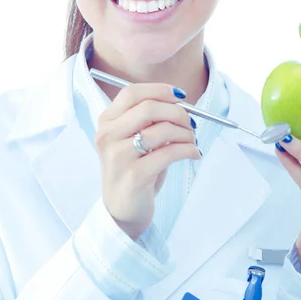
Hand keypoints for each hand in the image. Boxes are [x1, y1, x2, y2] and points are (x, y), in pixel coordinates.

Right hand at [95, 83, 200, 239]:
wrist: (123, 209)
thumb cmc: (134, 170)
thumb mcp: (135, 140)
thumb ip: (149, 121)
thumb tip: (179, 104)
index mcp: (106, 122)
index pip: (131, 93)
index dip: (159, 90)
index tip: (180, 97)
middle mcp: (107, 136)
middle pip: (148, 108)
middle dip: (177, 112)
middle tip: (190, 123)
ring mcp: (118, 156)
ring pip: (161, 130)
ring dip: (185, 133)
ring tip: (192, 141)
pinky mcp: (134, 175)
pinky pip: (169, 153)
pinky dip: (188, 150)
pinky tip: (194, 153)